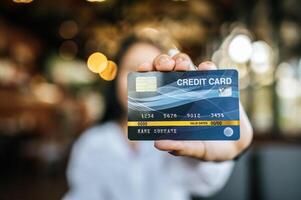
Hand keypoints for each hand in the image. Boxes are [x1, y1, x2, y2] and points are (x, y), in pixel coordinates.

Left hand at [137, 53, 252, 160]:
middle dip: (163, 62)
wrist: (234, 145)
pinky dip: (207, 67)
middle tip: (165, 67)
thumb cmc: (208, 146)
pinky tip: (205, 69)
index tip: (143, 69)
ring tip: (182, 67)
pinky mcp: (216, 84)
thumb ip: (180, 147)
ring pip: (186, 64)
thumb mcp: (194, 149)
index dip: (146, 72)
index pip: (152, 83)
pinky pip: (210, 70)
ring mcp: (197, 86)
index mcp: (167, 104)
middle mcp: (179, 91)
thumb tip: (158, 144)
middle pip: (167, 69)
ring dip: (182, 61)